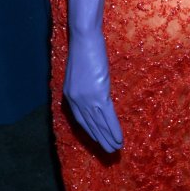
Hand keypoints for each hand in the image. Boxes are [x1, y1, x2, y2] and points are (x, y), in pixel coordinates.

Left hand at [63, 29, 123, 152]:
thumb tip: (96, 93)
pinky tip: (120, 138)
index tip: (98, 140)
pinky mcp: (99, 94)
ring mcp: (87, 99)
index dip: (90, 131)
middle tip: (108, 151)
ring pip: (99, 124)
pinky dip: (114, 129)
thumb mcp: (82, 71)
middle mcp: (76, 100)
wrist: (85, 38)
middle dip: (99, 139)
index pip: (80, 119)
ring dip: (108, 139)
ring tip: (116, 149)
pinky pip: (108, 116)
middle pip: (90, 125)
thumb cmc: (84, 49)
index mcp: (70, 95)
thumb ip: (87, 85)